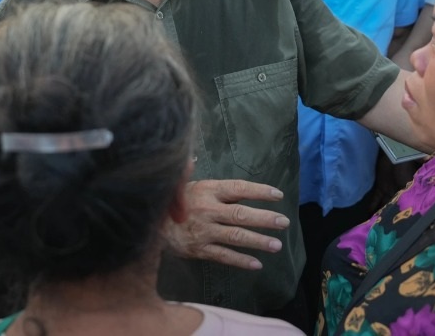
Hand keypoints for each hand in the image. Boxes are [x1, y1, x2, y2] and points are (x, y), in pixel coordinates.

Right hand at [163, 179, 288, 269]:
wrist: (149, 223)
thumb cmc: (175, 203)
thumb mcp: (189, 185)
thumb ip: (209, 182)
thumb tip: (214, 170)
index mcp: (207, 190)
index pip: (238, 189)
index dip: (259, 191)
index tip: (278, 195)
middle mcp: (207, 210)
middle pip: (240, 214)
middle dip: (265, 219)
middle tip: (284, 222)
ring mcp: (203, 231)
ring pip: (235, 236)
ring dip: (257, 241)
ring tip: (276, 245)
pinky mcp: (199, 249)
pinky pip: (223, 256)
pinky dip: (240, 261)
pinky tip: (256, 264)